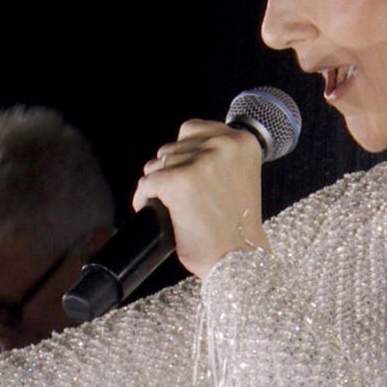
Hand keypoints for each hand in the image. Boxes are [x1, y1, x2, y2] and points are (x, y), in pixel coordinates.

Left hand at [132, 119, 269, 277]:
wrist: (239, 257)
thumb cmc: (236, 225)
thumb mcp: (239, 175)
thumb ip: (216, 156)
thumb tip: (177, 150)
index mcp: (242, 141)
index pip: (191, 130)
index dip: (183, 154)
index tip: (187, 174)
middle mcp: (223, 145)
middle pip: (170, 148)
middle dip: (170, 172)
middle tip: (183, 198)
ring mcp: (200, 162)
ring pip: (155, 165)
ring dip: (158, 186)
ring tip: (174, 207)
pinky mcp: (178, 181)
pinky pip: (145, 185)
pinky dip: (144, 200)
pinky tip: (158, 213)